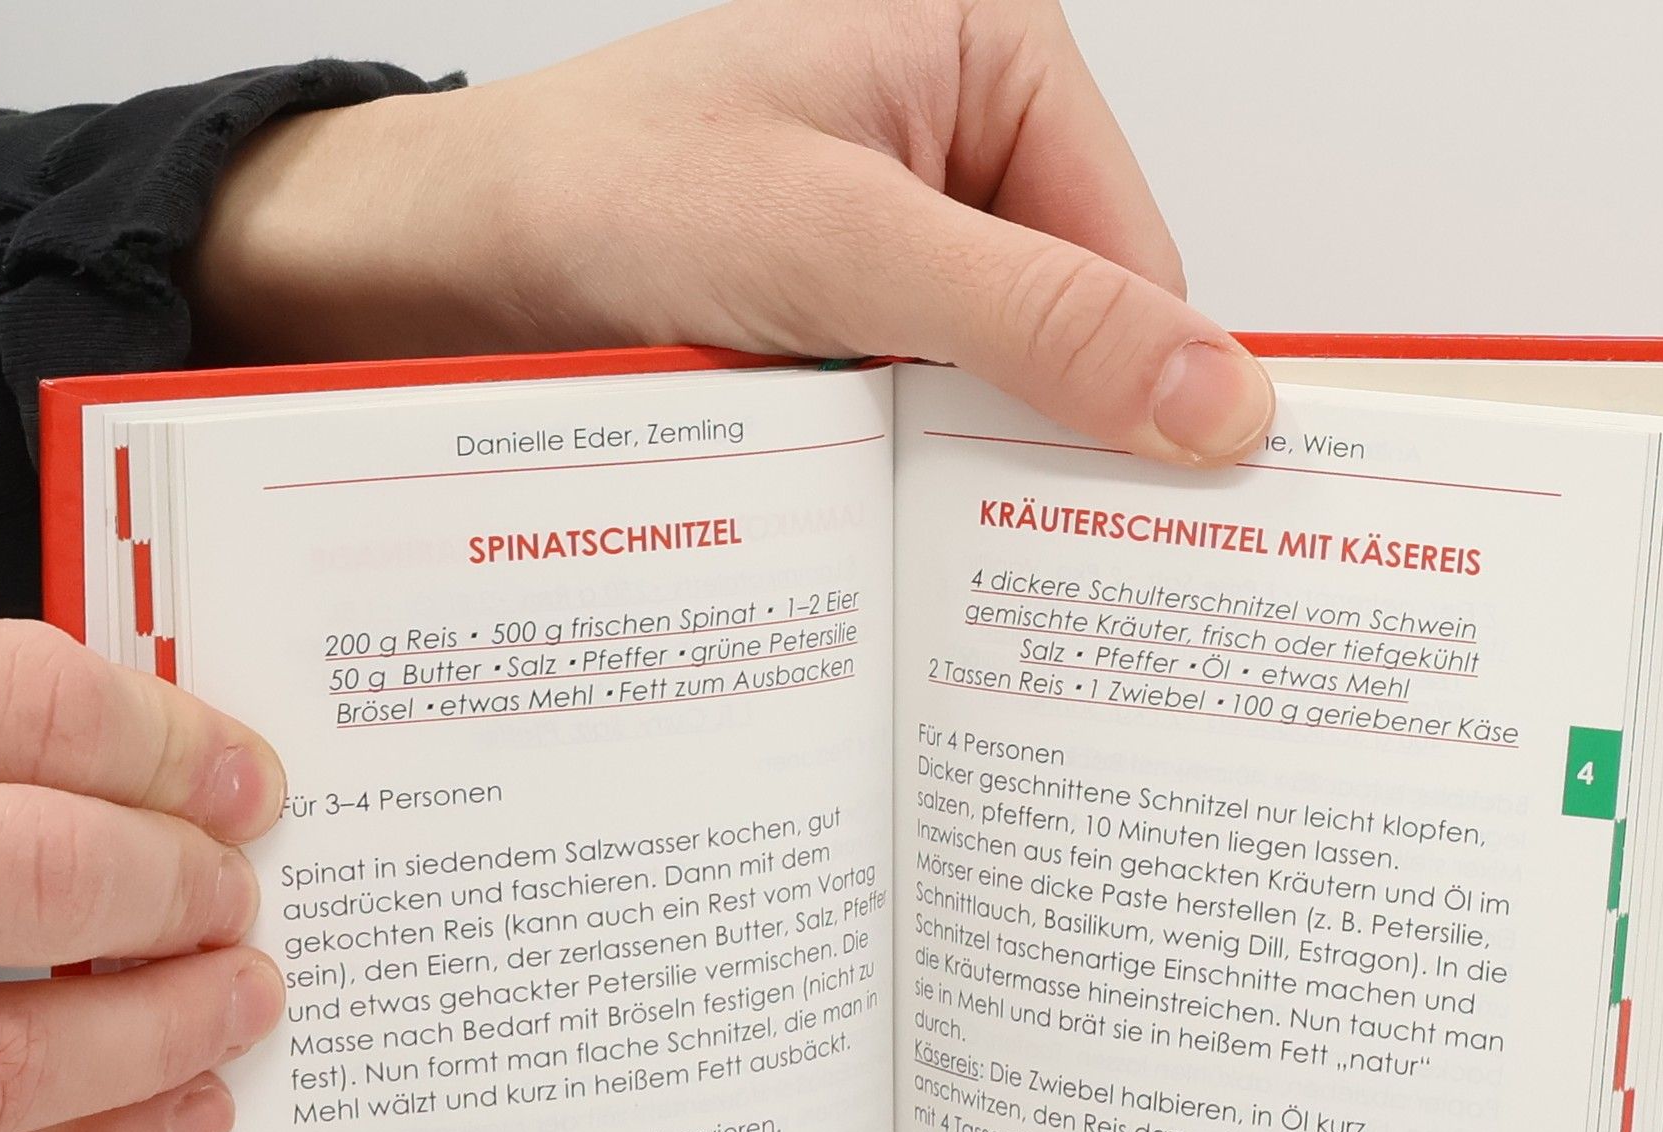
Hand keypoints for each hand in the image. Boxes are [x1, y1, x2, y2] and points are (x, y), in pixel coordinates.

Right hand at [0, 611, 286, 1131]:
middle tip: (242, 896)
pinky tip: (180, 1120)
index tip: (245, 778)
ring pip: (11, 1059)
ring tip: (242, 1002)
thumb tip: (135, 746)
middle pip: (47, 878)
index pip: (23, 706)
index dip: (164, 742)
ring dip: (160, 1036)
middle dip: (180, 887)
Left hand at [188, 0, 1271, 464]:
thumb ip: (1038, 318)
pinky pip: (936, 412)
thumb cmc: (605, 190)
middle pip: (1083, 329)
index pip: (1141, 259)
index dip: (1147, 391)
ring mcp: (910, 236)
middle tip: (1018, 541)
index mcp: (993, 60)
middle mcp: (965, 141)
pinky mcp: (859, 316)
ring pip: (1010, 386)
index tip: (1154, 515)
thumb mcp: (842, 245)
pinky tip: (876, 505)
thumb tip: (1215, 395)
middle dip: (1047, 433)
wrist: (447, 262)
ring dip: (967, 460)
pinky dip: (913, 472)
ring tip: (914, 509)